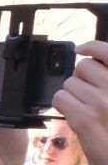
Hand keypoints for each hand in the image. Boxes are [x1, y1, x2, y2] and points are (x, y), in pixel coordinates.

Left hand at [52, 42, 107, 164]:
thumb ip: (106, 81)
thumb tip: (88, 60)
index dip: (92, 47)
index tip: (81, 49)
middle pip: (83, 67)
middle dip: (79, 79)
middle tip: (87, 96)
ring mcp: (102, 102)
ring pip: (69, 84)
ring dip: (71, 95)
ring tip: (85, 110)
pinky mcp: (85, 117)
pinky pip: (60, 98)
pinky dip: (62, 106)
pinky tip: (75, 116)